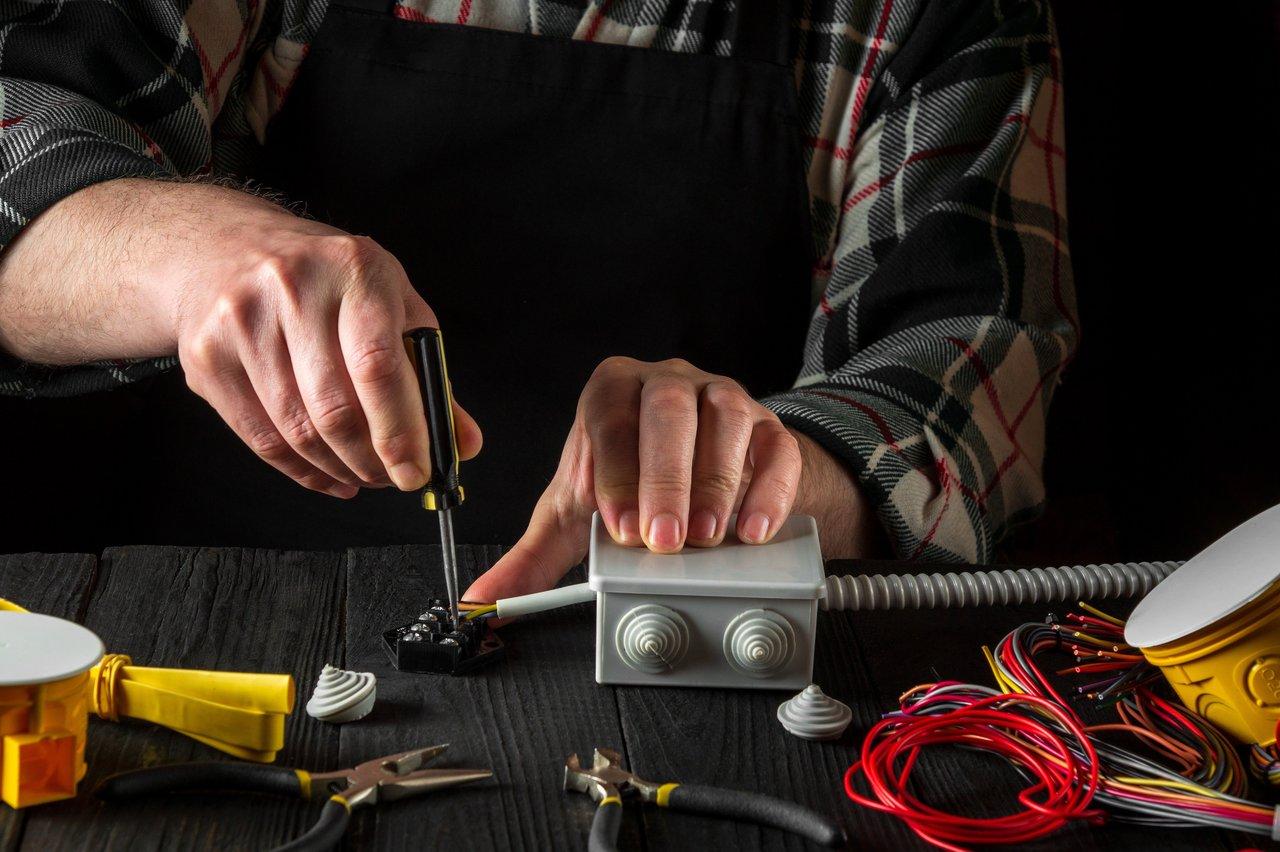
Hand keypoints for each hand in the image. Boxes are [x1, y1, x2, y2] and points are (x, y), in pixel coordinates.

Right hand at [0, 179, 481, 496]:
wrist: (225, 248)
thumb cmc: (327, 281)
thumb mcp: (393, 304)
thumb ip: (430, 374)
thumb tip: (462, 443)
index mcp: (354, 269)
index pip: (379, 366)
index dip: (401, 431)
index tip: (417, 471)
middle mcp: (293, 287)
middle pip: (335, 408)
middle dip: (371, 460)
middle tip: (392, 478)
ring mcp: (242, 321)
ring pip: (297, 430)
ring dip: (339, 468)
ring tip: (363, 474)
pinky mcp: (207, 357)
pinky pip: (260, 438)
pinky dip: (301, 470)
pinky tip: (326, 474)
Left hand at [465, 357, 805, 600]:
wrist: (700, 471)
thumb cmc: (630, 482)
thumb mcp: (577, 512)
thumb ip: (532, 556)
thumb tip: (483, 597)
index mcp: (611, 392)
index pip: (610, 418)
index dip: (615, 472)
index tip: (620, 528)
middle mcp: (668, 382)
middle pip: (669, 411)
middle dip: (666, 479)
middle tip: (664, 540)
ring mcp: (723, 397)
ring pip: (727, 418)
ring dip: (717, 483)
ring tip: (708, 537)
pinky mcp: (769, 427)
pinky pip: (775, 446)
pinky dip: (767, 489)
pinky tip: (754, 528)